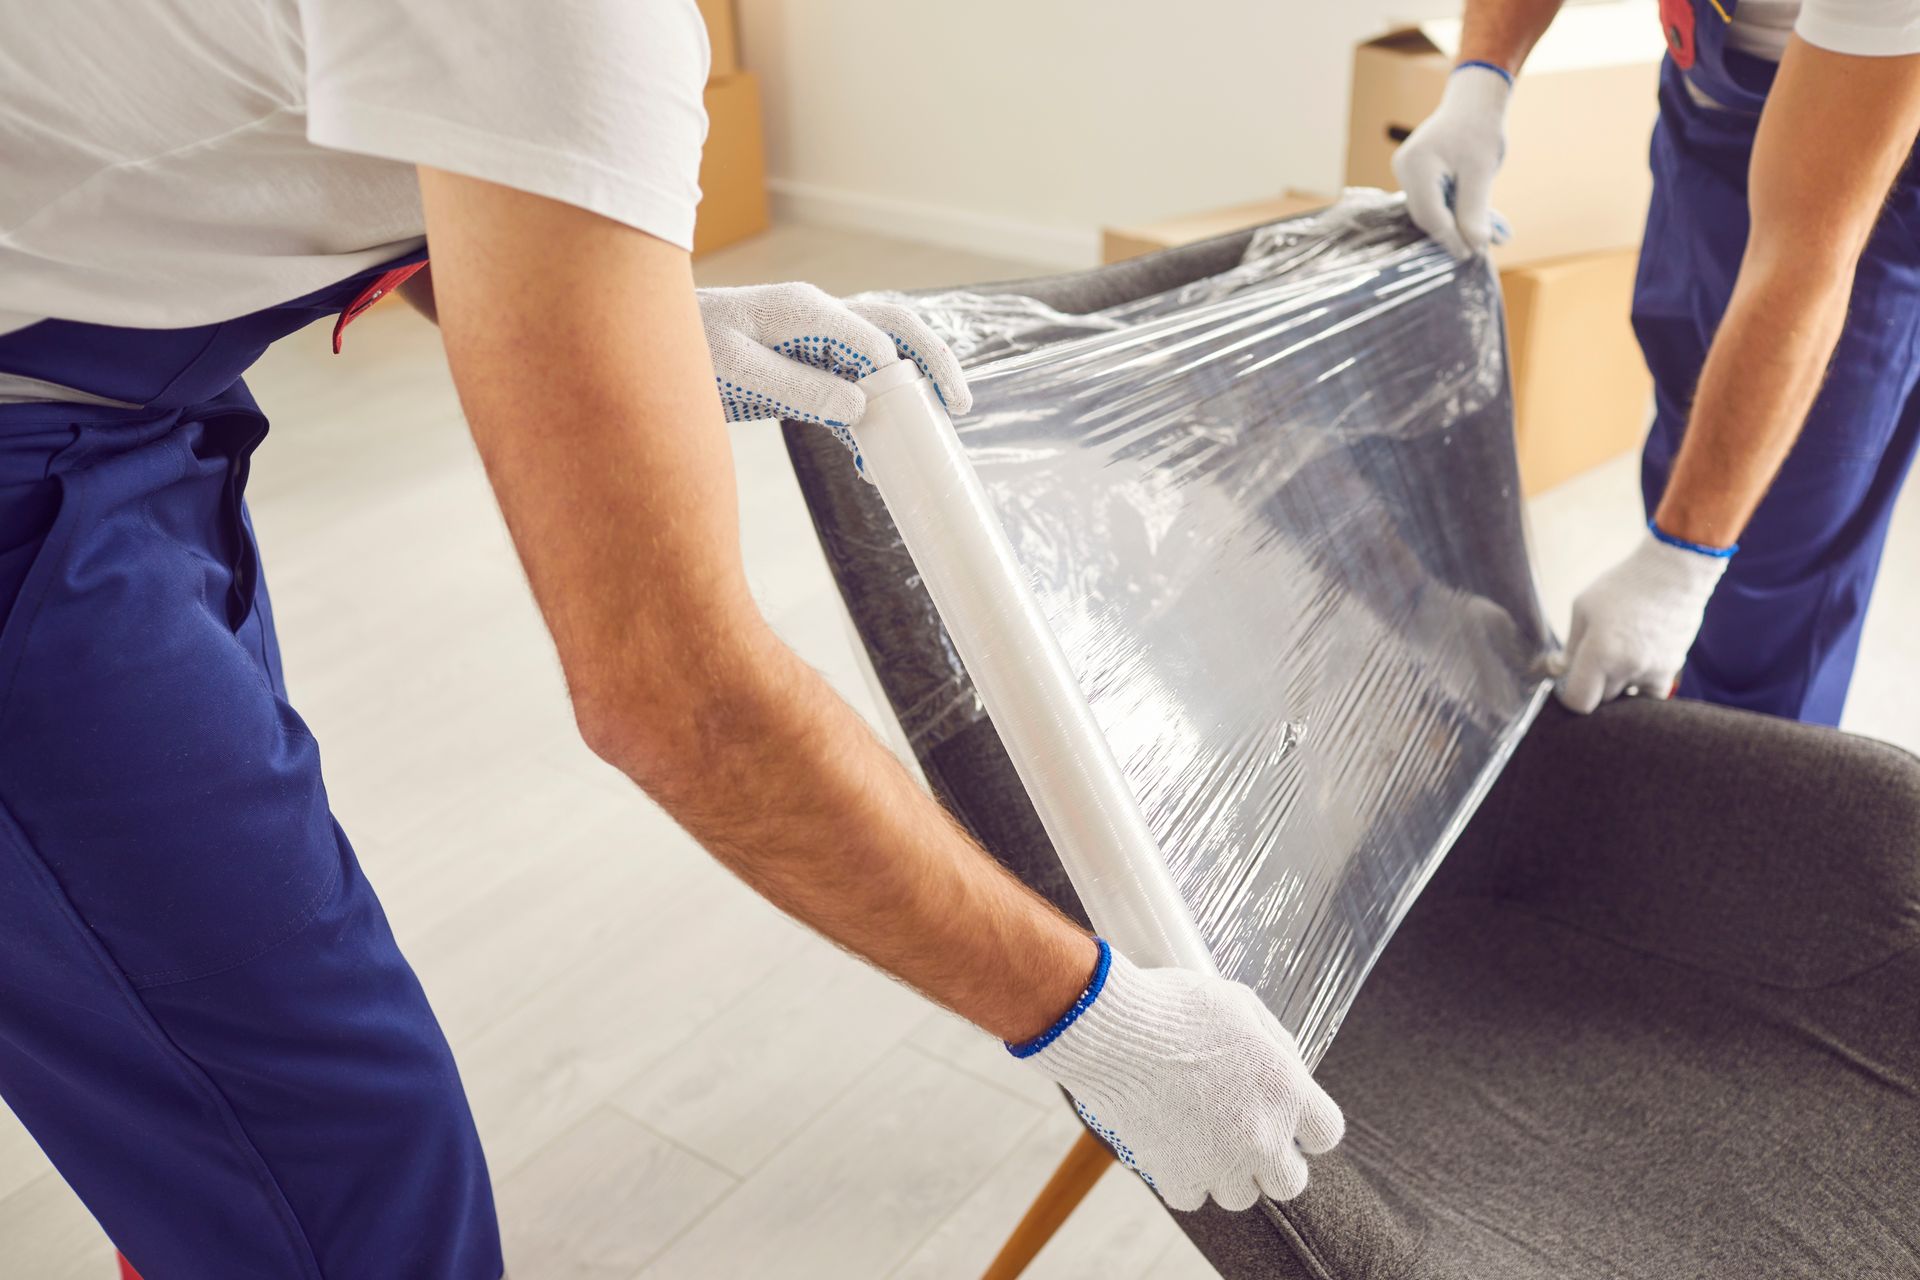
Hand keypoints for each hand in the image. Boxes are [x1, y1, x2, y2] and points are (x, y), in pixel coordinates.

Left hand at [698, 283, 971, 474]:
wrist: (640, 340)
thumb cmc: (680, 348)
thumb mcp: (734, 370)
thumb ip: (798, 386)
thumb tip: (860, 404)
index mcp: (805, 310)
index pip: (874, 336)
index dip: (902, 375)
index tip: (911, 416)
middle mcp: (818, 317)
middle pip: (896, 328)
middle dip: (933, 362)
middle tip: (960, 407)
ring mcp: (812, 339)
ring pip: (881, 357)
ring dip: (907, 393)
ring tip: (922, 441)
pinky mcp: (803, 366)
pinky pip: (850, 386)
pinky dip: (869, 417)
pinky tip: (868, 457)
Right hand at [1013, 941, 1342, 1211]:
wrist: (1111, 1029)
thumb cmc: (1175, 1007)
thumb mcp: (1241, 1004)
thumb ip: (1277, 1044)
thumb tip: (1291, 1071)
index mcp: (1284, 1090)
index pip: (1326, 1133)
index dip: (1308, 1124)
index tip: (1289, 1116)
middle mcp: (1259, 1135)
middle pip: (1290, 1181)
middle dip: (1273, 1160)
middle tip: (1246, 1133)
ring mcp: (1217, 1162)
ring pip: (1241, 1196)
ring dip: (1228, 1172)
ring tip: (1204, 1137)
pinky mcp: (1175, 1175)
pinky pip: (1192, 1197)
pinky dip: (1184, 1178)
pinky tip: (1174, 1145)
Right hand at [1392, 63, 1511, 259]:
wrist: (1474, 102)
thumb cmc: (1480, 130)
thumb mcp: (1482, 172)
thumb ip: (1475, 210)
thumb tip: (1476, 246)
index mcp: (1417, 164)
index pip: (1430, 214)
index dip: (1450, 238)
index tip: (1471, 254)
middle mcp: (1403, 168)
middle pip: (1425, 215)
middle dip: (1451, 233)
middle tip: (1477, 248)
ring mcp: (1404, 170)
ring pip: (1426, 210)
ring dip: (1451, 223)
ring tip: (1477, 233)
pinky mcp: (1412, 173)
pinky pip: (1428, 200)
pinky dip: (1447, 210)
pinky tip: (1466, 216)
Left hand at [1557, 530, 1731, 713]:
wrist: (1675, 572)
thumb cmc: (1623, 585)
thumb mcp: (1583, 607)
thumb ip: (1571, 646)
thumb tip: (1561, 672)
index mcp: (1599, 653)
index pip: (1578, 702)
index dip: (1570, 694)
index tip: (1570, 679)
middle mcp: (1626, 668)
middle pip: (1601, 698)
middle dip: (1594, 684)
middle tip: (1595, 658)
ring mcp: (1652, 671)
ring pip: (1626, 696)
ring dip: (1618, 683)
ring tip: (1620, 652)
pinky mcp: (1672, 668)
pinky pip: (1651, 693)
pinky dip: (1641, 684)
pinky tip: (1637, 660)